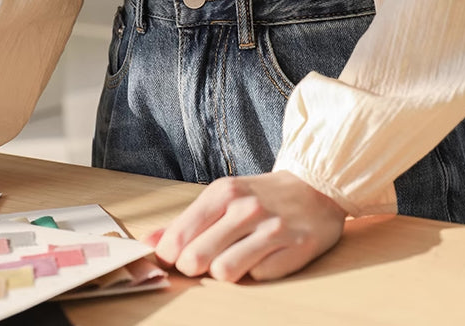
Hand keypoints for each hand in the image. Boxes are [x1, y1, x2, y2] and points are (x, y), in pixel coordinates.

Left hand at [150, 171, 345, 282]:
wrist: (315, 187)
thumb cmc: (260, 195)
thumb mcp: (222, 197)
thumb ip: (185, 222)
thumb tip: (148, 242)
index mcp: (224, 192)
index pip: (180, 236)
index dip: (171, 256)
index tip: (173, 259)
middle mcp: (247, 208)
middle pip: (198, 258)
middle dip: (194, 267)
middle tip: (204, 262)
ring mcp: (273, 228)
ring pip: (226, 272)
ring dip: (226, 272)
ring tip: (235, 258)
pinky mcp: (297, 248)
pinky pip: (260, 277)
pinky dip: (258, 272)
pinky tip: (265, 256)